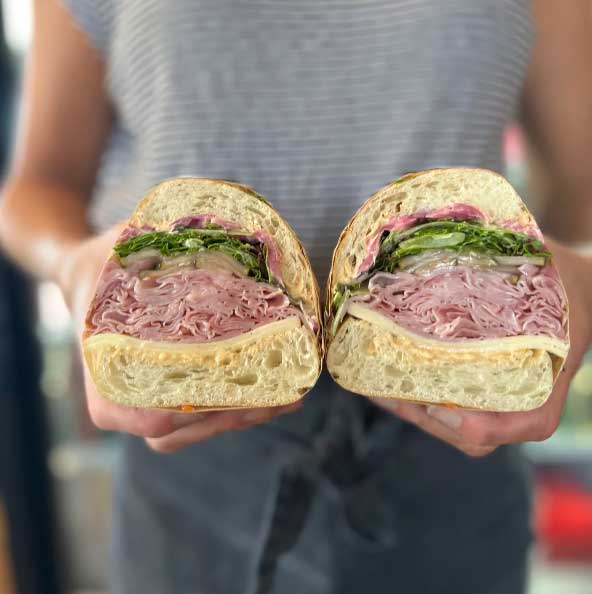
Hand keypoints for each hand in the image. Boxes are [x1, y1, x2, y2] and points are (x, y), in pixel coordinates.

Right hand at [62, 224, 301, 452]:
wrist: (88, 276)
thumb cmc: (103, 265)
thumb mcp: (124, 247)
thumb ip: (160, 243)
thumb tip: (227, 233)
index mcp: (106, 375)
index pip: (151, 414)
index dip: (198, 410)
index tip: (242, 392)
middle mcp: (123, 402)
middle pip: (185, 426)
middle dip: (236, 413)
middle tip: (281, 394)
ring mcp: (146, 404)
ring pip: (199, 427)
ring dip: (245, 414)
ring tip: (289, 394)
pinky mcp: (169, 396)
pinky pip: (204, 417)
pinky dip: (240, 407)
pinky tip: (278, 391)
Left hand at [373, 239, 591, 456]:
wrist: (573, 284)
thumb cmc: (560, 277)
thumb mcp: (545, 268)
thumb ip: (513, 263)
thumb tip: (459, 236)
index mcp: (549, 376)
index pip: (523, 422)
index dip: (479, 424)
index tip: (437, 405)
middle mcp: (525, 396)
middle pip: (472, 434)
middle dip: (424, 417)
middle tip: (385, 390)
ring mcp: (500, 396)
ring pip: (453, 425)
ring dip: (411, 410)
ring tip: (374, 385)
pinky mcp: (480, 386)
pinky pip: (447, 406)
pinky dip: (414, 397)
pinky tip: (384, 376)